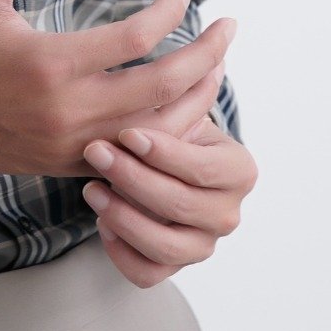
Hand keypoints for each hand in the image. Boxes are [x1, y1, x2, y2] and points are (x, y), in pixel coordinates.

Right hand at [0, 0, 236, 180]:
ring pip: (155, 130)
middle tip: (230, 28)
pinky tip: (179, 104)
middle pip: (163, 89)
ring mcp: (67, 144)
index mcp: (48, 64)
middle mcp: (66, 111)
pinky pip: (130, 151)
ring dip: (195, 96)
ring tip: (217, 66)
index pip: (136, 40)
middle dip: (206, 56)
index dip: (169, 12)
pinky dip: (164, 128)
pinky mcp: (63, 162)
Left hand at [78, 113, 258, 287]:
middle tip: (95, 152)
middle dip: (132, 177)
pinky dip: (121, 252)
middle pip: (181, 205)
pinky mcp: (175, 267)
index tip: (126, 132)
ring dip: (123, 217)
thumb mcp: (178, 111)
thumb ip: (186, 95)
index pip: (203, 168)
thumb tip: (213, 56)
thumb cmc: (169, 130)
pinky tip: (101, 221)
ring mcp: (204, 245)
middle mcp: (229, 213)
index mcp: (239, 171)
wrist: (160, 162)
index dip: (163, 153)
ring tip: (91, 190)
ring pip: (166, 246)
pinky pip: (148, 274)